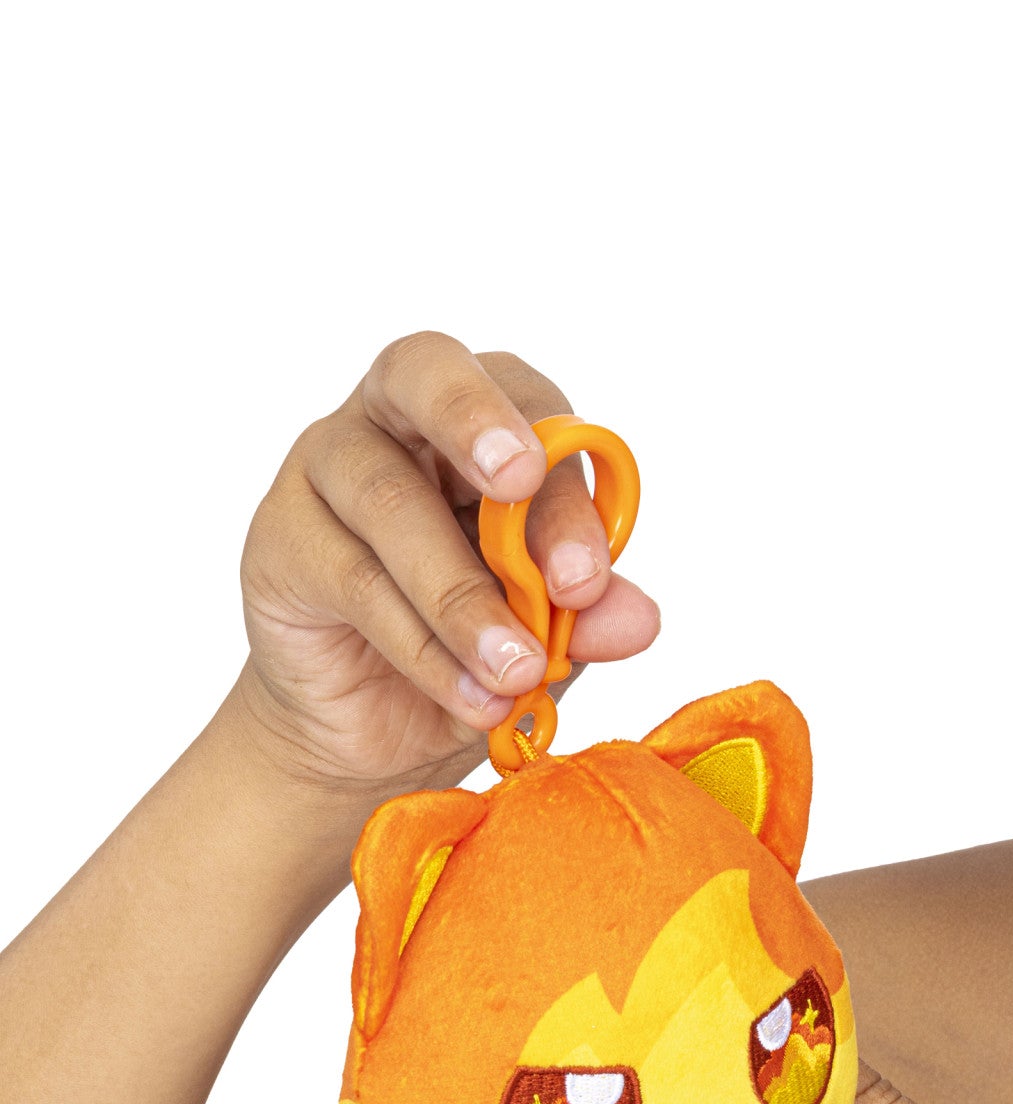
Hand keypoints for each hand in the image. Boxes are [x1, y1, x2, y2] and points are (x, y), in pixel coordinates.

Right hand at [234, 331, 660, 798]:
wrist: (382, 732)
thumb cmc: (476, 647)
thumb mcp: (551, 635)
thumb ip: (589, 617)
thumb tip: (639, 618)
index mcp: (486, 422)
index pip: (529, 404)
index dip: (562, 484)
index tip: (587, 576)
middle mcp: (397, 421)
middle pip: (423, 371)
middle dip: (475, 420)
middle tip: (518, 478)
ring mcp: (324, 470)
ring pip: (390, 500)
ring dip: (462, 595)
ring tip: (516, 671)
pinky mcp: (282, 541)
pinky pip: (353, 579)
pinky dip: (423, 647)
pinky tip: (471, 696)